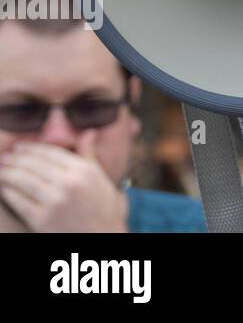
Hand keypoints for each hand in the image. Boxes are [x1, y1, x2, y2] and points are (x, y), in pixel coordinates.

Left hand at [0, 130, 129, 232]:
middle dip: (15, 159)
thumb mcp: (102, 178)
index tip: (19, 147)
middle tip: (4, 157)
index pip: (51, 153)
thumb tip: (89, 133)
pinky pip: (19, 201)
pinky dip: (9, 192)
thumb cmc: (104, 208)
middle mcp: (69, 183)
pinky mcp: (42, 220)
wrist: (105, 237)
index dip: (31, 148)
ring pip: (23, 180)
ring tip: (1, 170)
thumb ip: (90, 155)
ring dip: (8, 173)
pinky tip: (4, 188)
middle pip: (34, 164)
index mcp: (84, 170)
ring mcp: (54, 202)